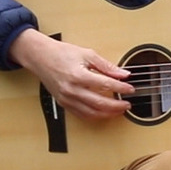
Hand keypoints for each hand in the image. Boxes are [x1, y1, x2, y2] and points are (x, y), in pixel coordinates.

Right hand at [9, 29, 133, 120]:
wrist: (40, 57)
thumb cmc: (61, 53)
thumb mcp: (86, 54)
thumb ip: (106, 65)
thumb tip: (122, 73)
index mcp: (79, 75)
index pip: (106, 84)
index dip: (121, 88)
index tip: (130, 89)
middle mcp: (72, 90)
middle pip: (100, 103)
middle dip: (116, 106)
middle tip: (127, 104)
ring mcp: (67, 99)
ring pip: (91, 113)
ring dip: (107, 114)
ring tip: (118, 110)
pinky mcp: (64, 103)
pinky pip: (81, 115)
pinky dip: (95, 116)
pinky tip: (103, 113)